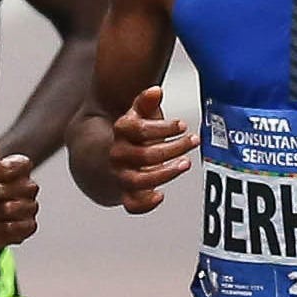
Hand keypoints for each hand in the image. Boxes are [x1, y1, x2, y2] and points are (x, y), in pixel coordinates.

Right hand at [105, 86, 193, 214]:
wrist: (103, 160)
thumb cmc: (130, 137)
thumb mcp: (136, 116)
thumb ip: (145, 103)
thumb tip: (155, 91)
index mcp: (120, 133)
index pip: (138, 130)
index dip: (162, 127)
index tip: (182, 125)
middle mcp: (118, 155)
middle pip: (144, 155)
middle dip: (173, 148)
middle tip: (192, 141)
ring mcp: (121, 175)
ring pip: (139, 180)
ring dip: (165, 173)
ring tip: (186, 163)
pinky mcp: (126, 194)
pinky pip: (132, 204)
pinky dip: (145, 203)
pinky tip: (159, 195)